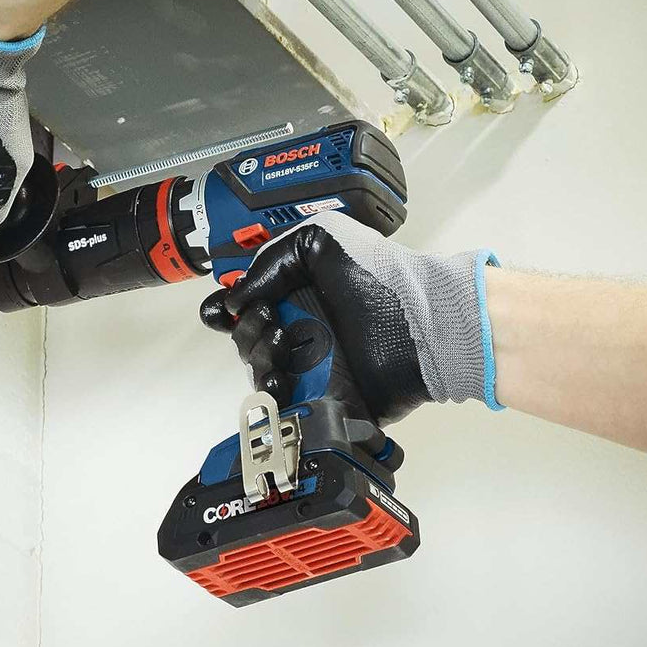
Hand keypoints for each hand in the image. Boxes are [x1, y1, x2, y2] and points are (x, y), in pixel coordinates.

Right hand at [199, 211, 501, 423]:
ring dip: (258, 356)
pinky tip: (281, 377)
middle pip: (243, 340)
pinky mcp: (320, 399)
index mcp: (292, 294)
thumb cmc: (378, 275)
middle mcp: (296, 330)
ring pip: (256, 372)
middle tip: (270, 316)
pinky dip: (271, 394)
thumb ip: (268, 261)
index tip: (228, 307)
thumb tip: (234, 300)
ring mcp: (307, 367)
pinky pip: (281, 406)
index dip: (225, 309)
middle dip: (247, 328)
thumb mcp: (317, 241)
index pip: (241, 306)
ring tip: (283, 342)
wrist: (421, 321)